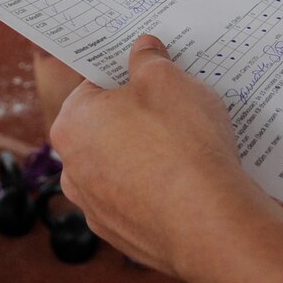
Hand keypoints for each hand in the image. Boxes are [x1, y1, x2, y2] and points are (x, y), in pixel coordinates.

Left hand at [51, 35, 246, 274]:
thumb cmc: (182, 144)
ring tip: (187, 142)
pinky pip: (140, 196)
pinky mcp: (123, 233)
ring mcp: (96, 207)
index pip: (95, 83)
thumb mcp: (167, 79)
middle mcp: (73, 169)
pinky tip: (188, 177)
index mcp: (73, 124)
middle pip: (107, 124)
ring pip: (123, 162)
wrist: (209, 221)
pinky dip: (159, 185)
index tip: (151, 71)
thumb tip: (143, 49)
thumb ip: (148, 59)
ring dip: (148, 150)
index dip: (127, 72)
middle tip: (175, 103)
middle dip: (139, 112)